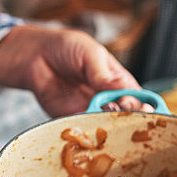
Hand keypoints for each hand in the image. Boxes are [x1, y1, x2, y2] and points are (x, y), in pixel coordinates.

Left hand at [0, 24, 143, 116]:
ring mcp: (89, 108)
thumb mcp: (89, 53)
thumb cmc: (65, 47)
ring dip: (109, 123)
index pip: (136, 95)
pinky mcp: (71, 117)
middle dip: (128, 115)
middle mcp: (106, 96)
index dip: (142, 103)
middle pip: (124, 113)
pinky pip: (84, 127)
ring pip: (106, 123)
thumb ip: (104, 73)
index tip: (142, 106)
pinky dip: (90, 130)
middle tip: (123, 109)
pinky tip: (91, 124)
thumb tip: (122, 87)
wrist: (34, 55)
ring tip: (106, 113)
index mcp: (116, 79)